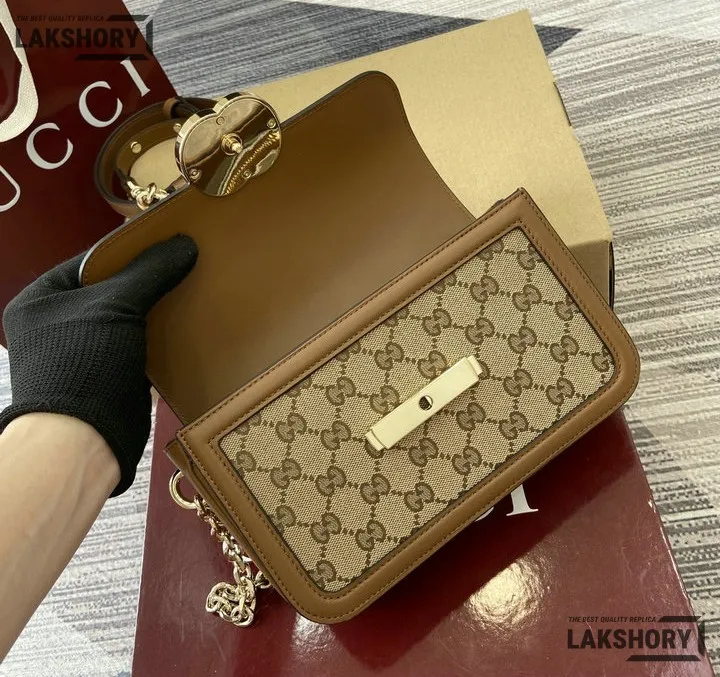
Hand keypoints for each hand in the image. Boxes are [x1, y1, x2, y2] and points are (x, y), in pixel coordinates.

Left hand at [0, 235, 197, 494]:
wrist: (84, 440)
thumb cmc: (84, 361)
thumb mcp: (117, 305)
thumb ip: (150, 272)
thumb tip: (185, 243)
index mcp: (41, 299)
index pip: (90, 262)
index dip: (129, 252)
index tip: (167, 244)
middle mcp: (56, 323)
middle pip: (111, 289)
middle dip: (147, 281)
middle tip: (184, 266)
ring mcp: (82, 352)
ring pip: (127, 319)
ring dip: (157, 310)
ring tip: (191, 293)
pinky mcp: (107, 375)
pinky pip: (137, 345)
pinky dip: (159, 338)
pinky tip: (186, 327)